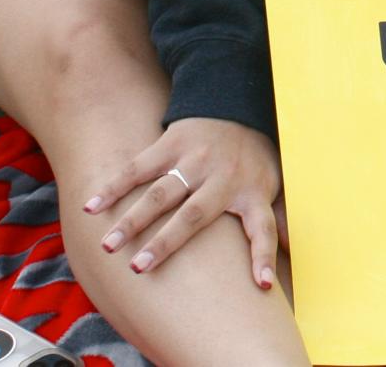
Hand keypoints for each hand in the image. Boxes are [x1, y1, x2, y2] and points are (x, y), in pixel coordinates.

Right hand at [83, 116, 282, 288]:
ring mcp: (195, 159)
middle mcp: (222, 177)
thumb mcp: (273, 182)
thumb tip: (293, 253)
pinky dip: (114, 187)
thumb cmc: (252, 156)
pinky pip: (139, 167)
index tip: (262, 285)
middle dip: (167, 242)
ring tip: (109, 245)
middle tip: (140, 268)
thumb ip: (277, 219)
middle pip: (194, 214)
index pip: (262, 227)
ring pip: (160, 193)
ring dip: (132, 219)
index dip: (263, 255)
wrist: (236, 101)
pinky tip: (92, 206)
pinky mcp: (172, 143)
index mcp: (251, 191)